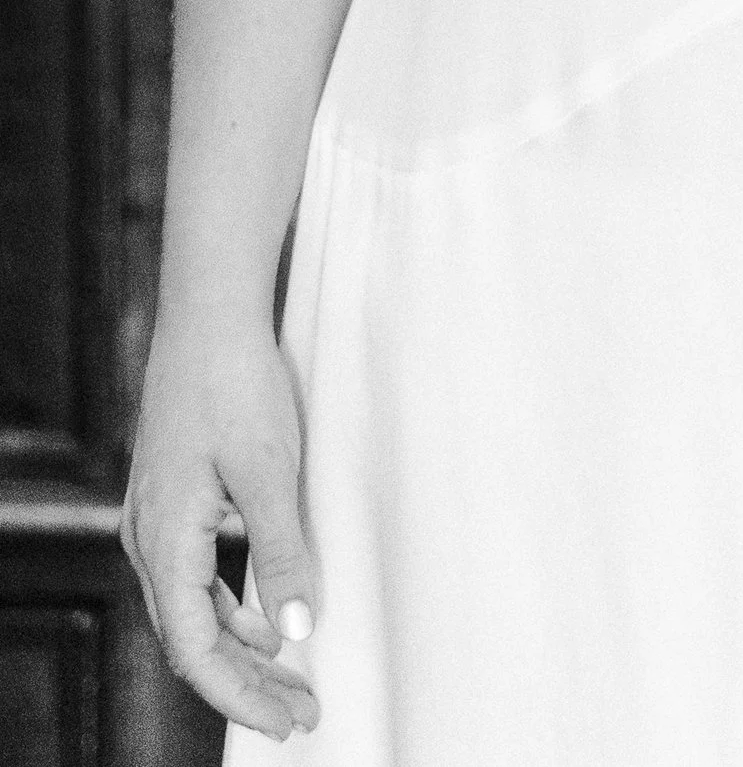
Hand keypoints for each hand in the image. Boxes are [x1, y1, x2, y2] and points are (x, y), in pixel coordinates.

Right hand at [121, 313, 321, 740]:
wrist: (208, 312)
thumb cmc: (236, 383)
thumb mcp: (269, 470)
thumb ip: (280, 552)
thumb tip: (295, 630)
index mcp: (166, 543)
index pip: (196, 651)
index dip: (242, 695)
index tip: (289, 720)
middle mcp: (149, 540)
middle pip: (191, 640)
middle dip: (245, 683)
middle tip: (301, 711)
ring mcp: (157, 519)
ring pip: (192, 610)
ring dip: (240, 646)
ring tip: (292, 674)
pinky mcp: (173, 498)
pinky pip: (195, 576)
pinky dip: (229, 606)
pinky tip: (267, 614)